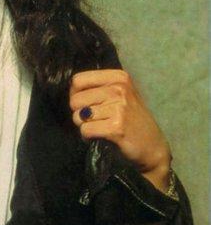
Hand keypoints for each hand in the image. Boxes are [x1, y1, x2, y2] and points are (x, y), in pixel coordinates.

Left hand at [69, 69, 171, 191]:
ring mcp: (118, 108)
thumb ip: (97, 88)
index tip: (85, 104)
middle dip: (79, 113)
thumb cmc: (131, 120)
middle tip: (94, 120)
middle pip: (75, 100)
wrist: (153, 147)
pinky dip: (88, 137)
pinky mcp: (116, 127)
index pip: (78, 80)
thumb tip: (70, 90)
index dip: (75, 95)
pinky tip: (100, 137)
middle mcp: (119, 89)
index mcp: (118, 77)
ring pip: (78, 116)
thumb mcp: (120, 95)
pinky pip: (85, 130)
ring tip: (99, 128)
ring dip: (84, 126)